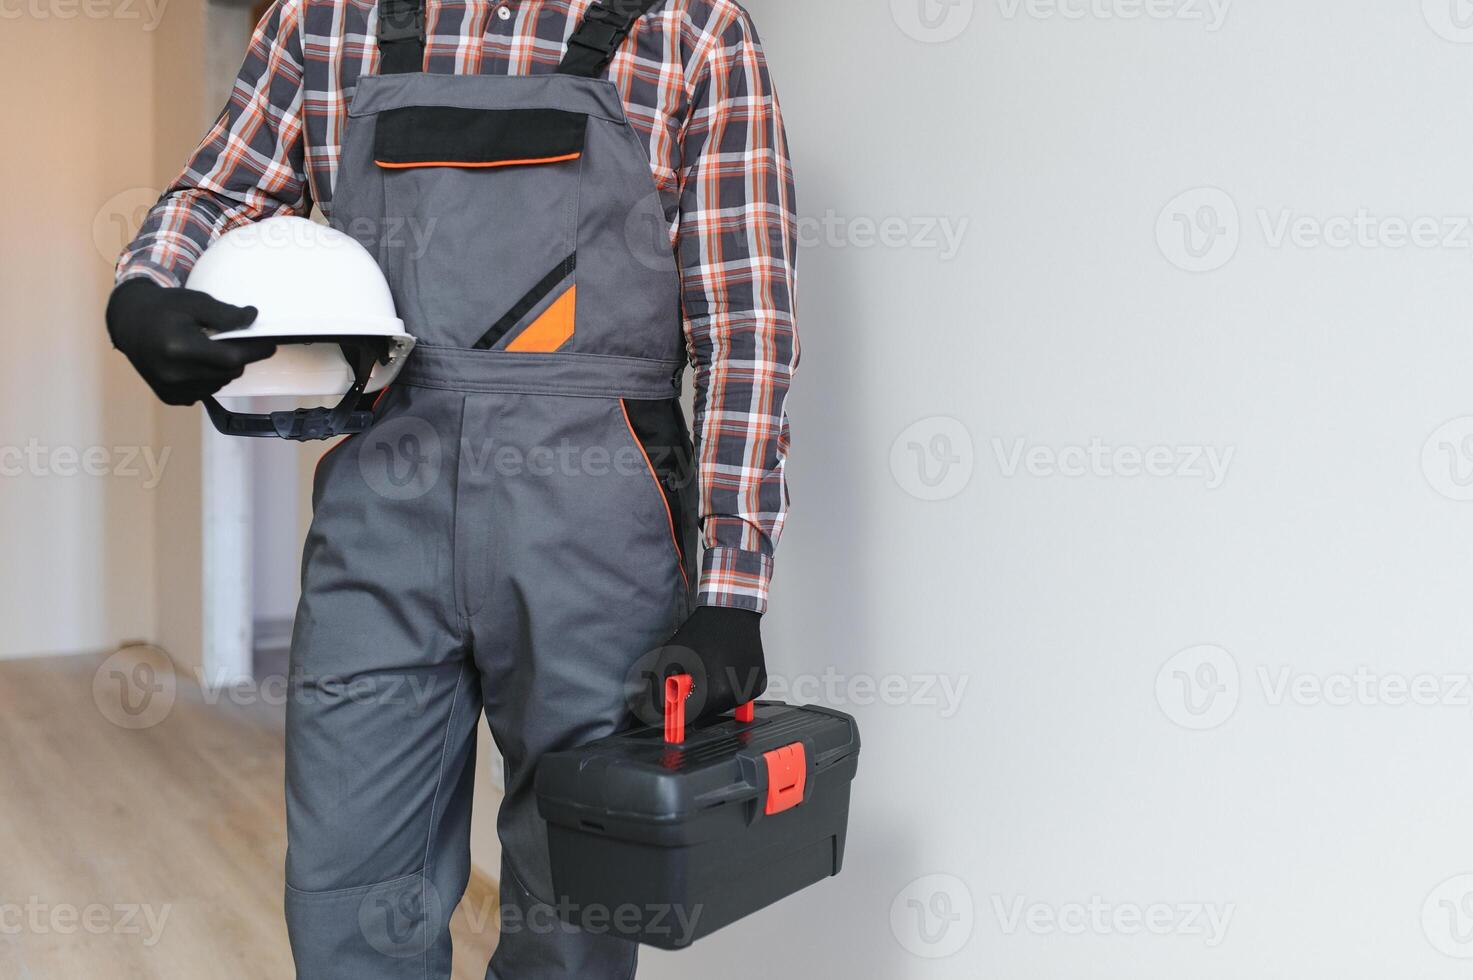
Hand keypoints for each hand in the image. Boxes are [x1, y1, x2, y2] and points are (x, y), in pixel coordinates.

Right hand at [106, 278, 274, 405]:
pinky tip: (194, 361)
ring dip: (222, 368)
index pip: (233, 358)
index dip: (256, 350)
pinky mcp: (170, 397)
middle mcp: (174, 374)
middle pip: (230, 372)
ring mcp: (171, 389)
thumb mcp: (195, 302)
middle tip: (232, 339)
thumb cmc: (164, 308)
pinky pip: (204, 391)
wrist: (129, 322)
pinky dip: (208, 377)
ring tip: (206, 348)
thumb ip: (225, 314)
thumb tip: (253, 318)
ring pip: (220, 383)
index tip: (270, 344)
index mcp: (179, 348)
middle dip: (238, 356)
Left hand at [628, 606, 768, 726]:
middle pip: (706, 713)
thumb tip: (652, 709)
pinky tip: (723, 669)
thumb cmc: (702, 631)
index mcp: (714, 692)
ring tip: (708, 669)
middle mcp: (735, 695)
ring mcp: (750, 690)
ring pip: (722, 706)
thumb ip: (658, 688)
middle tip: (689, 680)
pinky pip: (738, 696)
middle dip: (693, 702)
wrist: (732, 612)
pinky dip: (728, 688)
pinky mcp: (758, 684)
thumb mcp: (670, 658)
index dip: (676, 713)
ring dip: (711, 696)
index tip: (671, 710)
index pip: (689, 718)